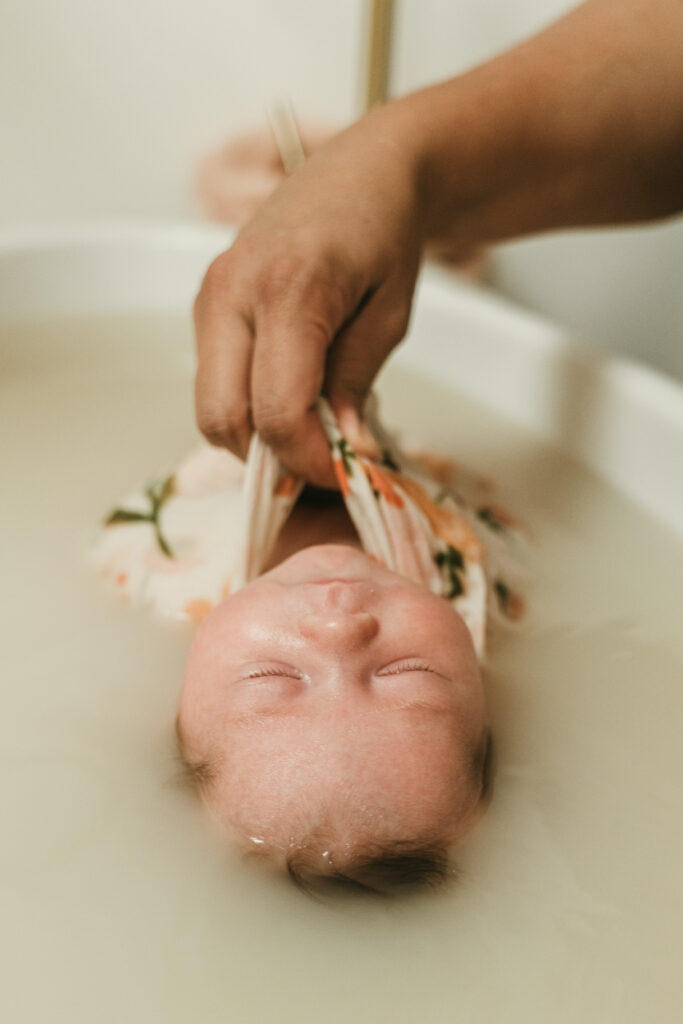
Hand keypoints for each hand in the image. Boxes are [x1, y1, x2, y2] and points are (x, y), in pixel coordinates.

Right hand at [193, 107, 423, 487]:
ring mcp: (211, 296)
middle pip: (221, 418)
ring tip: (311, 423)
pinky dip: (247, 403)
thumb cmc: (386, 234)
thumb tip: (341, 451)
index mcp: (287, 290)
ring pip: (211, 404)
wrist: (363, 169)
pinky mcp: (207, 302)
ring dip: (255, 432)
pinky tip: (292, 391)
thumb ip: (355, 384)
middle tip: (321, 459)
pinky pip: (214, 378)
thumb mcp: (389, 316)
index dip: (307, 459)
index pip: (275, 411)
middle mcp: (232, 292)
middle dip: (270, 456)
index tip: (342, 471)